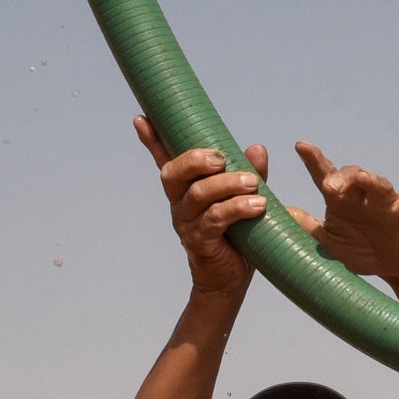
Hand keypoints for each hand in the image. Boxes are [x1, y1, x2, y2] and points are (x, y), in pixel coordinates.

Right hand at [136, 116, 306, 297]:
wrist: (231, 281)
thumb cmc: (236, 235)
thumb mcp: (245, 198)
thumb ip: (249, 173)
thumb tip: (256, 148)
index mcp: (185, 189)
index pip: (165, 160)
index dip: (152, 140)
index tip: (141, 118)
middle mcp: (179, 203)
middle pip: (174, 173)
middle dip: (195, 160)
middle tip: (222, 158)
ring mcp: (186, 223)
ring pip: (198, 195)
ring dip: (227, 185)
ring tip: (253, 184)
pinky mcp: (200, 242)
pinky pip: (214, 220)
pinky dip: (237, 209)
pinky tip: (257, 207)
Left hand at [295, 142, 398, 285]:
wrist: (396, 267)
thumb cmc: (361, 249)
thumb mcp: (328, 243)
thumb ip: (305, 228)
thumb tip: (274, 215)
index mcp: (342, 201)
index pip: (324, 175)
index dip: (313, 160)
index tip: (300, 146)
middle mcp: (363, 195)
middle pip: (351, 176)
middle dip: (341, 177)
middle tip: (329, 185)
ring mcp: (387, 202)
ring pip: (379, 184)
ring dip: (371, 180)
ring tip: (364, 178)